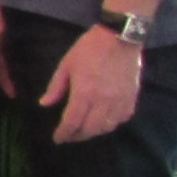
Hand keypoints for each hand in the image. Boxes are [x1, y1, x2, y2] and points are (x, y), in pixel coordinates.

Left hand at [43, 26, 145, 143]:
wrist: (119, 37)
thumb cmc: (89, 49)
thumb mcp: (66, 65)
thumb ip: (56, 87)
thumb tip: (44, 104)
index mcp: (84, 92)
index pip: (72, 122)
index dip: (64, 134)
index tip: (58, 139)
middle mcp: (103, 100)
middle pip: (90, 129)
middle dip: (78, 136)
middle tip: (70, 136)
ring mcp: (120, 100)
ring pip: (107, 127)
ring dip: (95, 132)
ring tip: (86, 129)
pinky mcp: (132, 96)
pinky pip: (123, 118)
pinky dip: (112, 123)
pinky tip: (105, 120)